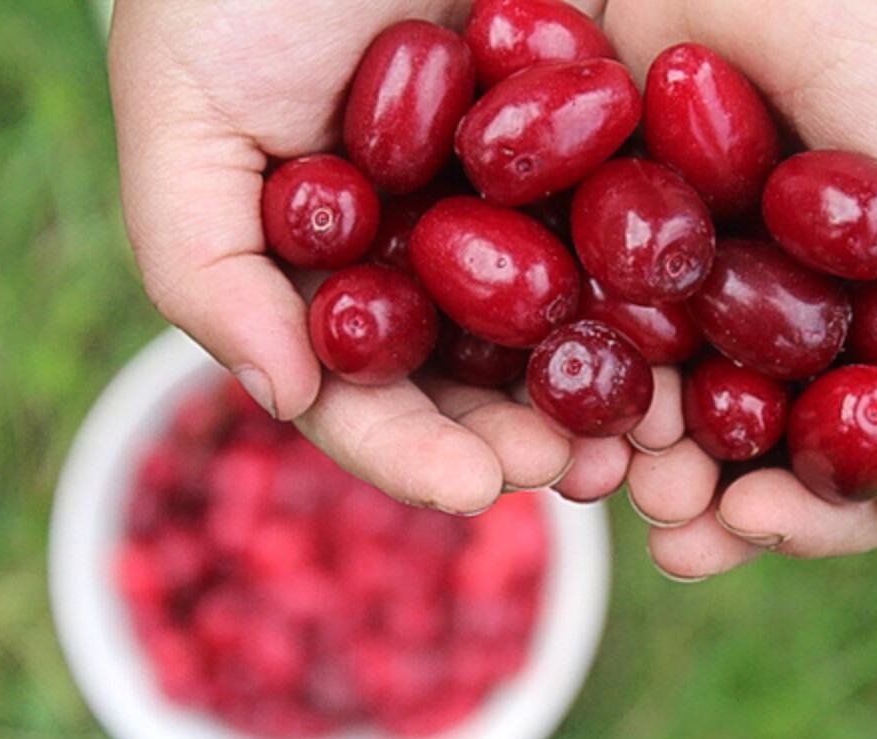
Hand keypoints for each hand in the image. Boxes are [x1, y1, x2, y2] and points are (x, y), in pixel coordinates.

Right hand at [107, 0, 621, 513]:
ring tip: (644, 435)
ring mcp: (506, 211)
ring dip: (600, 389)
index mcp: (325, 275)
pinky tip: (690, 339)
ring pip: (557, 328)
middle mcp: (417, 260)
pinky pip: (623, 233)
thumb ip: (206, 265)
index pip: (363, 392)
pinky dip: (655, 292)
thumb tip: (284, 395)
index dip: (412, 448)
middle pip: (472, 380)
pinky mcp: (584, 154)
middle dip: (520, 437)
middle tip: (573, 466)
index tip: (472, 485)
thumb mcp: (186, 114)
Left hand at [606, 0, 876, 576]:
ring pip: (655, 380)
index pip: (838, 459)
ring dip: (629, 440)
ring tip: (607, 466)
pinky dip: (573, 355)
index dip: (796, 514)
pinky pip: (591, 300)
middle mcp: (802, 304)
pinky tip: (555, 392)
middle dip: (699, 490)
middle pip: (738, 434)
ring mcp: (710, 255)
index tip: (748, 525)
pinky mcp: (629, 206)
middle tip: (669, 516)